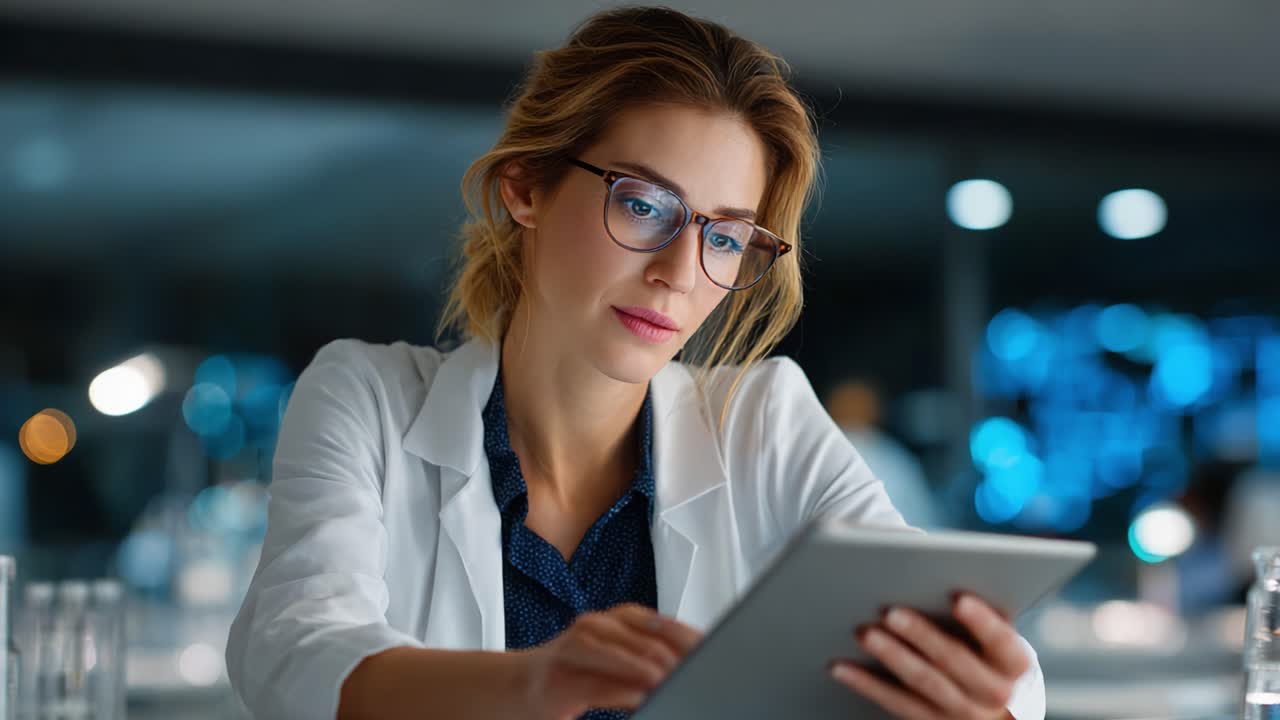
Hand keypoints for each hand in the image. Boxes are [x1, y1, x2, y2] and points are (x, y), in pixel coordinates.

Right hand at [517, 602, 703, 719]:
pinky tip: (641, 697)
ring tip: (674, 681)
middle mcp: (598, 624)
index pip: (663, 624)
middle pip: (649, 637)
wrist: (521, 687)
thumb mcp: (618, 666)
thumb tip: (689, 670)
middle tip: (701, 672)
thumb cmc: (575, 675)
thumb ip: (648, 664)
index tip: (714, 653)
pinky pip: (599, 682)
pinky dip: (624, 689)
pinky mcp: (562, 674)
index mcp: (618, 619)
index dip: (690, 639)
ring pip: (625, 653)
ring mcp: (577, 645)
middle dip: (677, 658)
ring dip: (653, 670)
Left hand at [829, 593, 1029, 719]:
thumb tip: (935, 565)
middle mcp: (994, 693)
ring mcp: (961, 712)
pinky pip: (894, 703)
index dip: (982, 621)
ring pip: (922, 682)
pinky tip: (840, 666)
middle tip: (891, 611)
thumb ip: (974, 606)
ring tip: (863, 632)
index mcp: (1013, 662)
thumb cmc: (979, 645)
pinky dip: (865, 683)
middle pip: (954, 661)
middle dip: (922, 635)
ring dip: (891, 655)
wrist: (985, 702)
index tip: (958, 597)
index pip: (1002, 641)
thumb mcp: (989, 631)